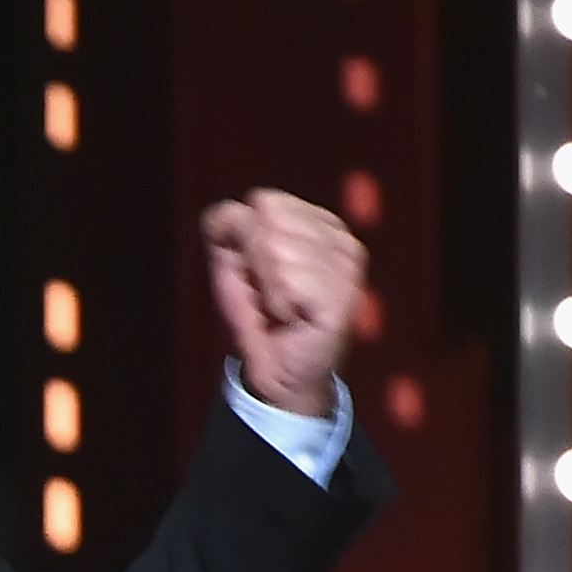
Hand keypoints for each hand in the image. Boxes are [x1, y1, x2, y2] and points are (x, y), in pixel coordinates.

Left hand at [200, 188, 365, 418]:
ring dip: (264, 286)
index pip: (264, 201)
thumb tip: (223, 212)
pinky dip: (276, 303)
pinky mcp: (344, 296)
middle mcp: (342, 238)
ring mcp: (348, 266)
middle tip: (266, 292)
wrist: (276, 370)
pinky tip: (289, 317)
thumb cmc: (258, 314)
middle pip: (269, 220)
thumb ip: (225, 228)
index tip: (254, 270)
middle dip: (252, 260)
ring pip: (276, 249)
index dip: (242, 237)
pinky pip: (289, 280)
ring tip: (279, 307)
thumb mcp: (232, 263)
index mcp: (320, 223)